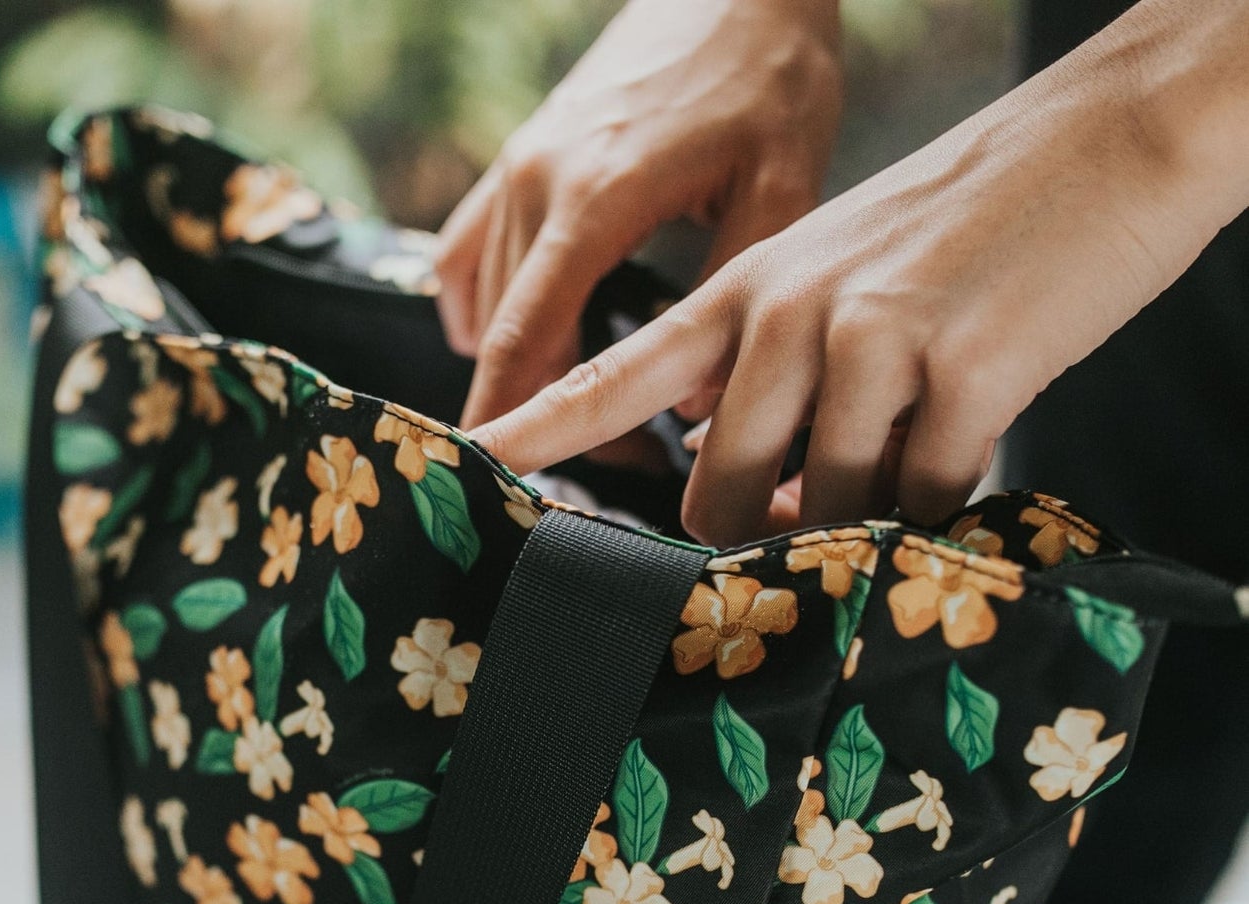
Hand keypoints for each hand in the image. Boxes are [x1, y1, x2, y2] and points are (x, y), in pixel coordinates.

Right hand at [437, 0, 842, 430]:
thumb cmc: (768, 70)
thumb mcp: (784, 178)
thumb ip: (732, 297)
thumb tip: (689, 405)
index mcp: (594, 197)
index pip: (528, 342)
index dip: (520, 425)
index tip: (530, 484)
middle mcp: (536, 183)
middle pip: (506, 340)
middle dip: (542, 415)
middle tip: (618, 462)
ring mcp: (517, 166)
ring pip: (488, 307)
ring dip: (528, 373)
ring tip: (601, 411)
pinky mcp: (517, 157)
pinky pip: (467, 257)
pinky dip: (484, 315)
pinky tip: (528, 342)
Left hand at [472, 0, 1248, 545]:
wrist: (1115, 137)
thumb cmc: (961, 226)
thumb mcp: (832, 274)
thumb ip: (770, 373)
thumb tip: (741, 484)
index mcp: (745, 292)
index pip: (614, 375)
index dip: (539, 429)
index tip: (475, 462)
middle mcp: (789, 317)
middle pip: (721, 493)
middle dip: (758, 532)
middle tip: (809, 519)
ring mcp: (874, 343)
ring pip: (825, 511)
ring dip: (861, 521)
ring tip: (910, 458)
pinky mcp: (966, 373)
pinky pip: (924, 503)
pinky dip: (942, 506)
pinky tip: (968, 451)